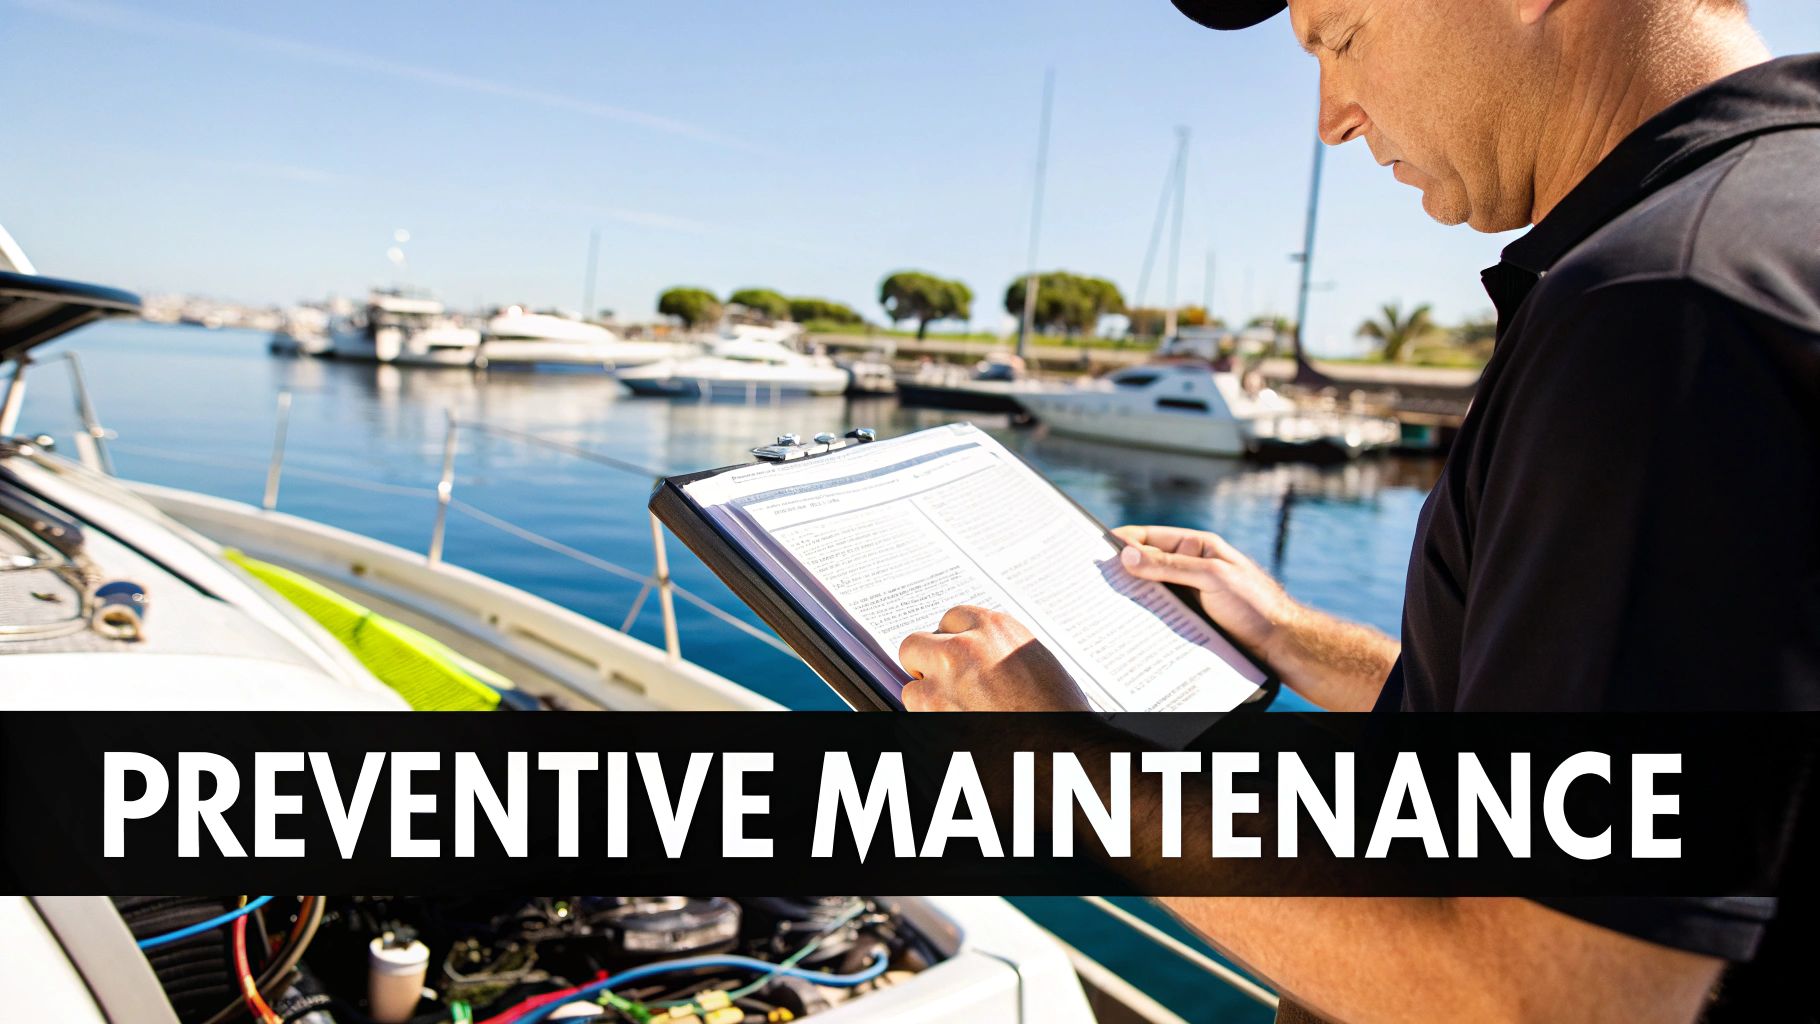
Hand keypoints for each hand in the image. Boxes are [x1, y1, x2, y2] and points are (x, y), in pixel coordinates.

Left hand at [897, 605, 1091, 711]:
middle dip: (925, 663)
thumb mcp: (1037, 661)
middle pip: (917, 643)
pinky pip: (915, 716)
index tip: (954, 652)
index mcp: (995, 629)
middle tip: (940, 680)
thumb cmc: (1060, 713)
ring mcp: (944, 683)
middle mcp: (964, 649)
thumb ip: (1000, 648)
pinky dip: (930, 724)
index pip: (951, 619)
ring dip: (928, 698)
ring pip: (912, 685)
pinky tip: (957, 730)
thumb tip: (982, 654)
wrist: (1061, 749)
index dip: (952, 640)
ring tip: (956, 714)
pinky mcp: (932, 716)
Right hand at [1112, 524, 1300, 666]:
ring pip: (1150, 589)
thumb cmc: (1254, 602)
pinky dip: (1143, 614)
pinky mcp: (1188, 615)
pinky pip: (1159, 611)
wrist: (1279, 641)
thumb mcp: (1212, 577)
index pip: (1151, 537)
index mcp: (1196, 546)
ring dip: (1131, 595)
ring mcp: (1188, 591)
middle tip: (1096, 581)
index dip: (1124, 541)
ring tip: (1105, 603)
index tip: (1098, 550)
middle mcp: (1189, 566)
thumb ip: (1170, 565)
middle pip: (1146, 563)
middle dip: (1122, 569)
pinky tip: (1129, 622)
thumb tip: (1128, 555)